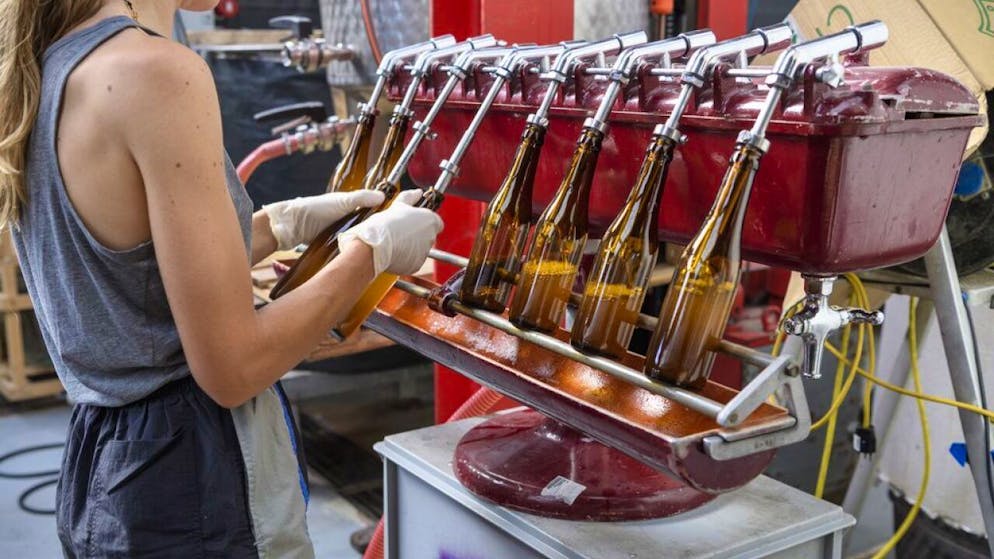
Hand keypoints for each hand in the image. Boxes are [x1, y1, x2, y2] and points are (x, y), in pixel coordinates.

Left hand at [263, 189, 385, 249]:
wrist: (291, 225)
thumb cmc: (314, 209)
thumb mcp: (341, 202)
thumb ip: (361, 199)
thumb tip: (382, 196)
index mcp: (349, 205)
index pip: (371, 210)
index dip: (381, 216)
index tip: (393, 223)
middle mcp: (345, 218)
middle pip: (365, 226)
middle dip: (373, 232)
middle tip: (385, 240)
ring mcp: (338, 231)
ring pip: (356, 237)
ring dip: (362, 242)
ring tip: (375, 250)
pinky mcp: (331, 244)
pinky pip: (346, 246)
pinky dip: (352, 250)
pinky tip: (359, 255)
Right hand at [339, 189, 443, 275]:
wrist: (374, 244)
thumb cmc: (385, 224)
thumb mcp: (398, 205)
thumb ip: (410, 197)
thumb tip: (417, 192)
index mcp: (431, 220)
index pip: (436, 222)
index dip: (423, 222)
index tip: (412, 222)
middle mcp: (431, 236)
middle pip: (428, 236)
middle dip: (417, 234)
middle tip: (400, 231)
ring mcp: (424, 252)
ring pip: (420, 249)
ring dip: (411, 246)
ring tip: (395, 241)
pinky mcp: (416, 265)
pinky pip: (413, 261)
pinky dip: (406, 258)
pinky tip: (394, 251)